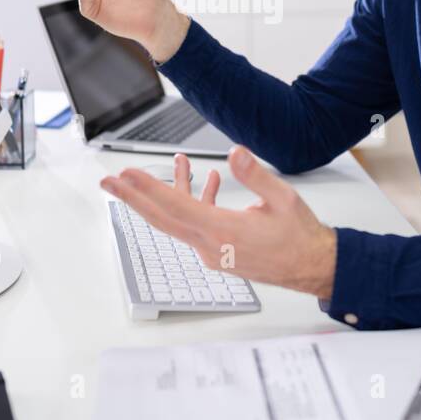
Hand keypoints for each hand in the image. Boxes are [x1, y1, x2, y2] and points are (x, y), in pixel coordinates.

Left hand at [101, 147, 337, 298]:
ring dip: (165, 194)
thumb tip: (234, 153)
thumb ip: (255, 175)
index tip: (126, 174)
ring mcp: (212, 251)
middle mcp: (210, 245)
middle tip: (109, 182)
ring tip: (164, 168)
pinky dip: (194, 202)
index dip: (147, 189)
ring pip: (178, 220)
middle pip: (162, 219)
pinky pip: (196, 224)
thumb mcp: (282, 198)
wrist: (311, 266)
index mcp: (223, 232)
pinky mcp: (218, 251)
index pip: (175, 207)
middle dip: (132, 199)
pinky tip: (207, 182)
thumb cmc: (299, 237)